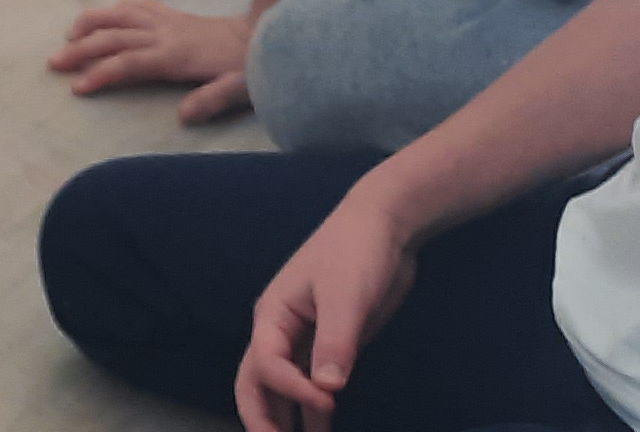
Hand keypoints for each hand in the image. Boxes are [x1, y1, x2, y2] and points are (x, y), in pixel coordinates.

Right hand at [49, 0, 256, 122]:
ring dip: (91, 23)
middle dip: (81, 49)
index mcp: (175, 56)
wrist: (268, 33)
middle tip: (55, 62)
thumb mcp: (240, 89)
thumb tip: (183, 116)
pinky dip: (116, 9)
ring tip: (69, 36)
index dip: (100, 74)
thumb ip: (212, 100)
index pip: (128, 63)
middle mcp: (164, 34)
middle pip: (113, 37)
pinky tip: (106, 16)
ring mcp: (167, 21)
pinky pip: (138, 5)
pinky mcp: (173, 14)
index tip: (78, 87)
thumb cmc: (253, 66)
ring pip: (119, 14)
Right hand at [237, 196, 421, 431]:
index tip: (327, 403)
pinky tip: (322, 431)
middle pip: (255, 382)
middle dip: (262, 417)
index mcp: (272, 315)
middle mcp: (280, 332)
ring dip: (285, 418)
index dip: (291, 388)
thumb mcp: (346, 295)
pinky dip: (312, 410)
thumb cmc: (355, 252)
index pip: (267, 363)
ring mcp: (305, 340)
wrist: (384, 228)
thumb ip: (336, 341)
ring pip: (282, 388)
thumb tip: (327, 389)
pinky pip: (311, 385)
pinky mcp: (330, 346)